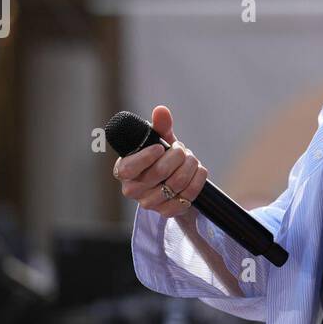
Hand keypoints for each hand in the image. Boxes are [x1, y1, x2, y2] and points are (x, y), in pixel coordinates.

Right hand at [113, 105, 207, 221]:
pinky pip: (188, 195)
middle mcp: (133, 190)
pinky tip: (198, 171)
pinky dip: (198, 179)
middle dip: (177, 156)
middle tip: (182, 149)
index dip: (147, 156)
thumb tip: (161, 110)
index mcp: (124, 170)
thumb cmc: (161, 158)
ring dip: (190, 165)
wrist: (173, 183)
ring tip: (190, 159)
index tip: (160, 147)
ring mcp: (150, 203)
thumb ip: (159, 126)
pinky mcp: (167, 212)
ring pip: (176, 183)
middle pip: (159, 172)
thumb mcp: (160, 141)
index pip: (129, 167)